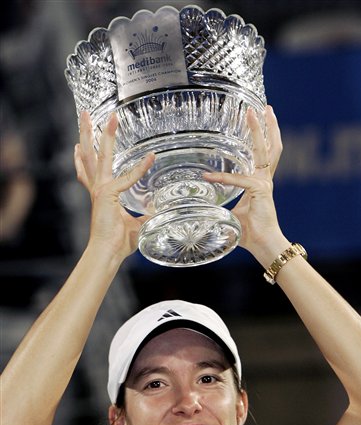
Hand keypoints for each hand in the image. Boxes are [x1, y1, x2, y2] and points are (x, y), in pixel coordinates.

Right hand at [74, 111, 154, 260]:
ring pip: (99, 157)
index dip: (85, 157)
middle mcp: (97, 188)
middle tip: (87, 114)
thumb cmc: (118, 243)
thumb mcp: (136, 225)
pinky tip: (151, 157)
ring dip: (105, 136)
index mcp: (101, 194)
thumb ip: (145, 215)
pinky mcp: (108, 194)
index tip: (82, 144)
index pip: (88, 171)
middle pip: (89, 155)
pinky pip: (127, 179)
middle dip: (89, 133)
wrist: (108, 252)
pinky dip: (140, 169)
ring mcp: (101, 189)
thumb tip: (158, 210)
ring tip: (108, 117)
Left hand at [204, 105, 288, 265]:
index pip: (262, 154)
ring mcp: (264, 183)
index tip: (255, 121)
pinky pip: (239, 180)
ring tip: (253, 113)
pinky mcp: (260, 191)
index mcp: (258, 182)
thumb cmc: (249, 232)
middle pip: (269, 146)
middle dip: (264, 125)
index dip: (261, 137)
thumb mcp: (232, 214)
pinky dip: (224, 177)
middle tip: (261, 107)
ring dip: (257, 131)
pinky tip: (209, 175)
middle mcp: (264, 179)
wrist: (263, 244)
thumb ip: (221, 206)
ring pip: (264, 151)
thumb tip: (203, 208)